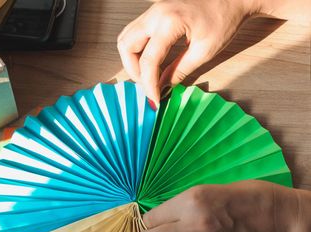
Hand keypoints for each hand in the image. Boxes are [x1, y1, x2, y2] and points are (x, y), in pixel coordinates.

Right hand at [117, 0, 256, 106]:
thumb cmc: (224, 18)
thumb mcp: (204, 51)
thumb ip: (179, 71)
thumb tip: (162, 87)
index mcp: (169, 22)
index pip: (148, 60)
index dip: (148, 84)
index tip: (154, 100)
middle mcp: (155, 13)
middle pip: (127, 46)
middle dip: (133, 70)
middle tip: (148, 85)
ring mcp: (153, 10)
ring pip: (126, 38)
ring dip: (132, 59)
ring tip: (147, 74)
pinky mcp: (154, 12)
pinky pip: (134, 32)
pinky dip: (136, 49)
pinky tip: (149, 61)